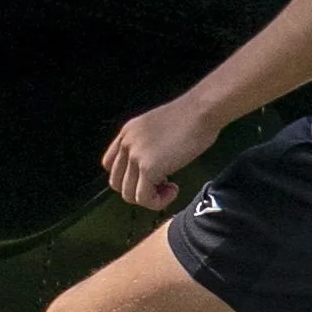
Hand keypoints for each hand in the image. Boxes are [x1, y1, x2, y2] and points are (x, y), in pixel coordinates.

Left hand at [102, 93, 218, 216]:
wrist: (202, 110)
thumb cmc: (191, 116)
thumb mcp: (158, 127)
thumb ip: (148, 145)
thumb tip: (153, 167)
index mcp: (127, 132)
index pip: (110, 164)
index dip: (128, 176)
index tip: (148, 176)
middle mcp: (126, 143)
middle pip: (116, 183)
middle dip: (137, 190)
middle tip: (160, 185)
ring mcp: (135, 155)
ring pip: (128, 194)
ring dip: (149, 198)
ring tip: (169, 189)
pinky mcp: (148, 167)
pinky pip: (144, 198)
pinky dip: (158, 201)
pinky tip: (173, 190)